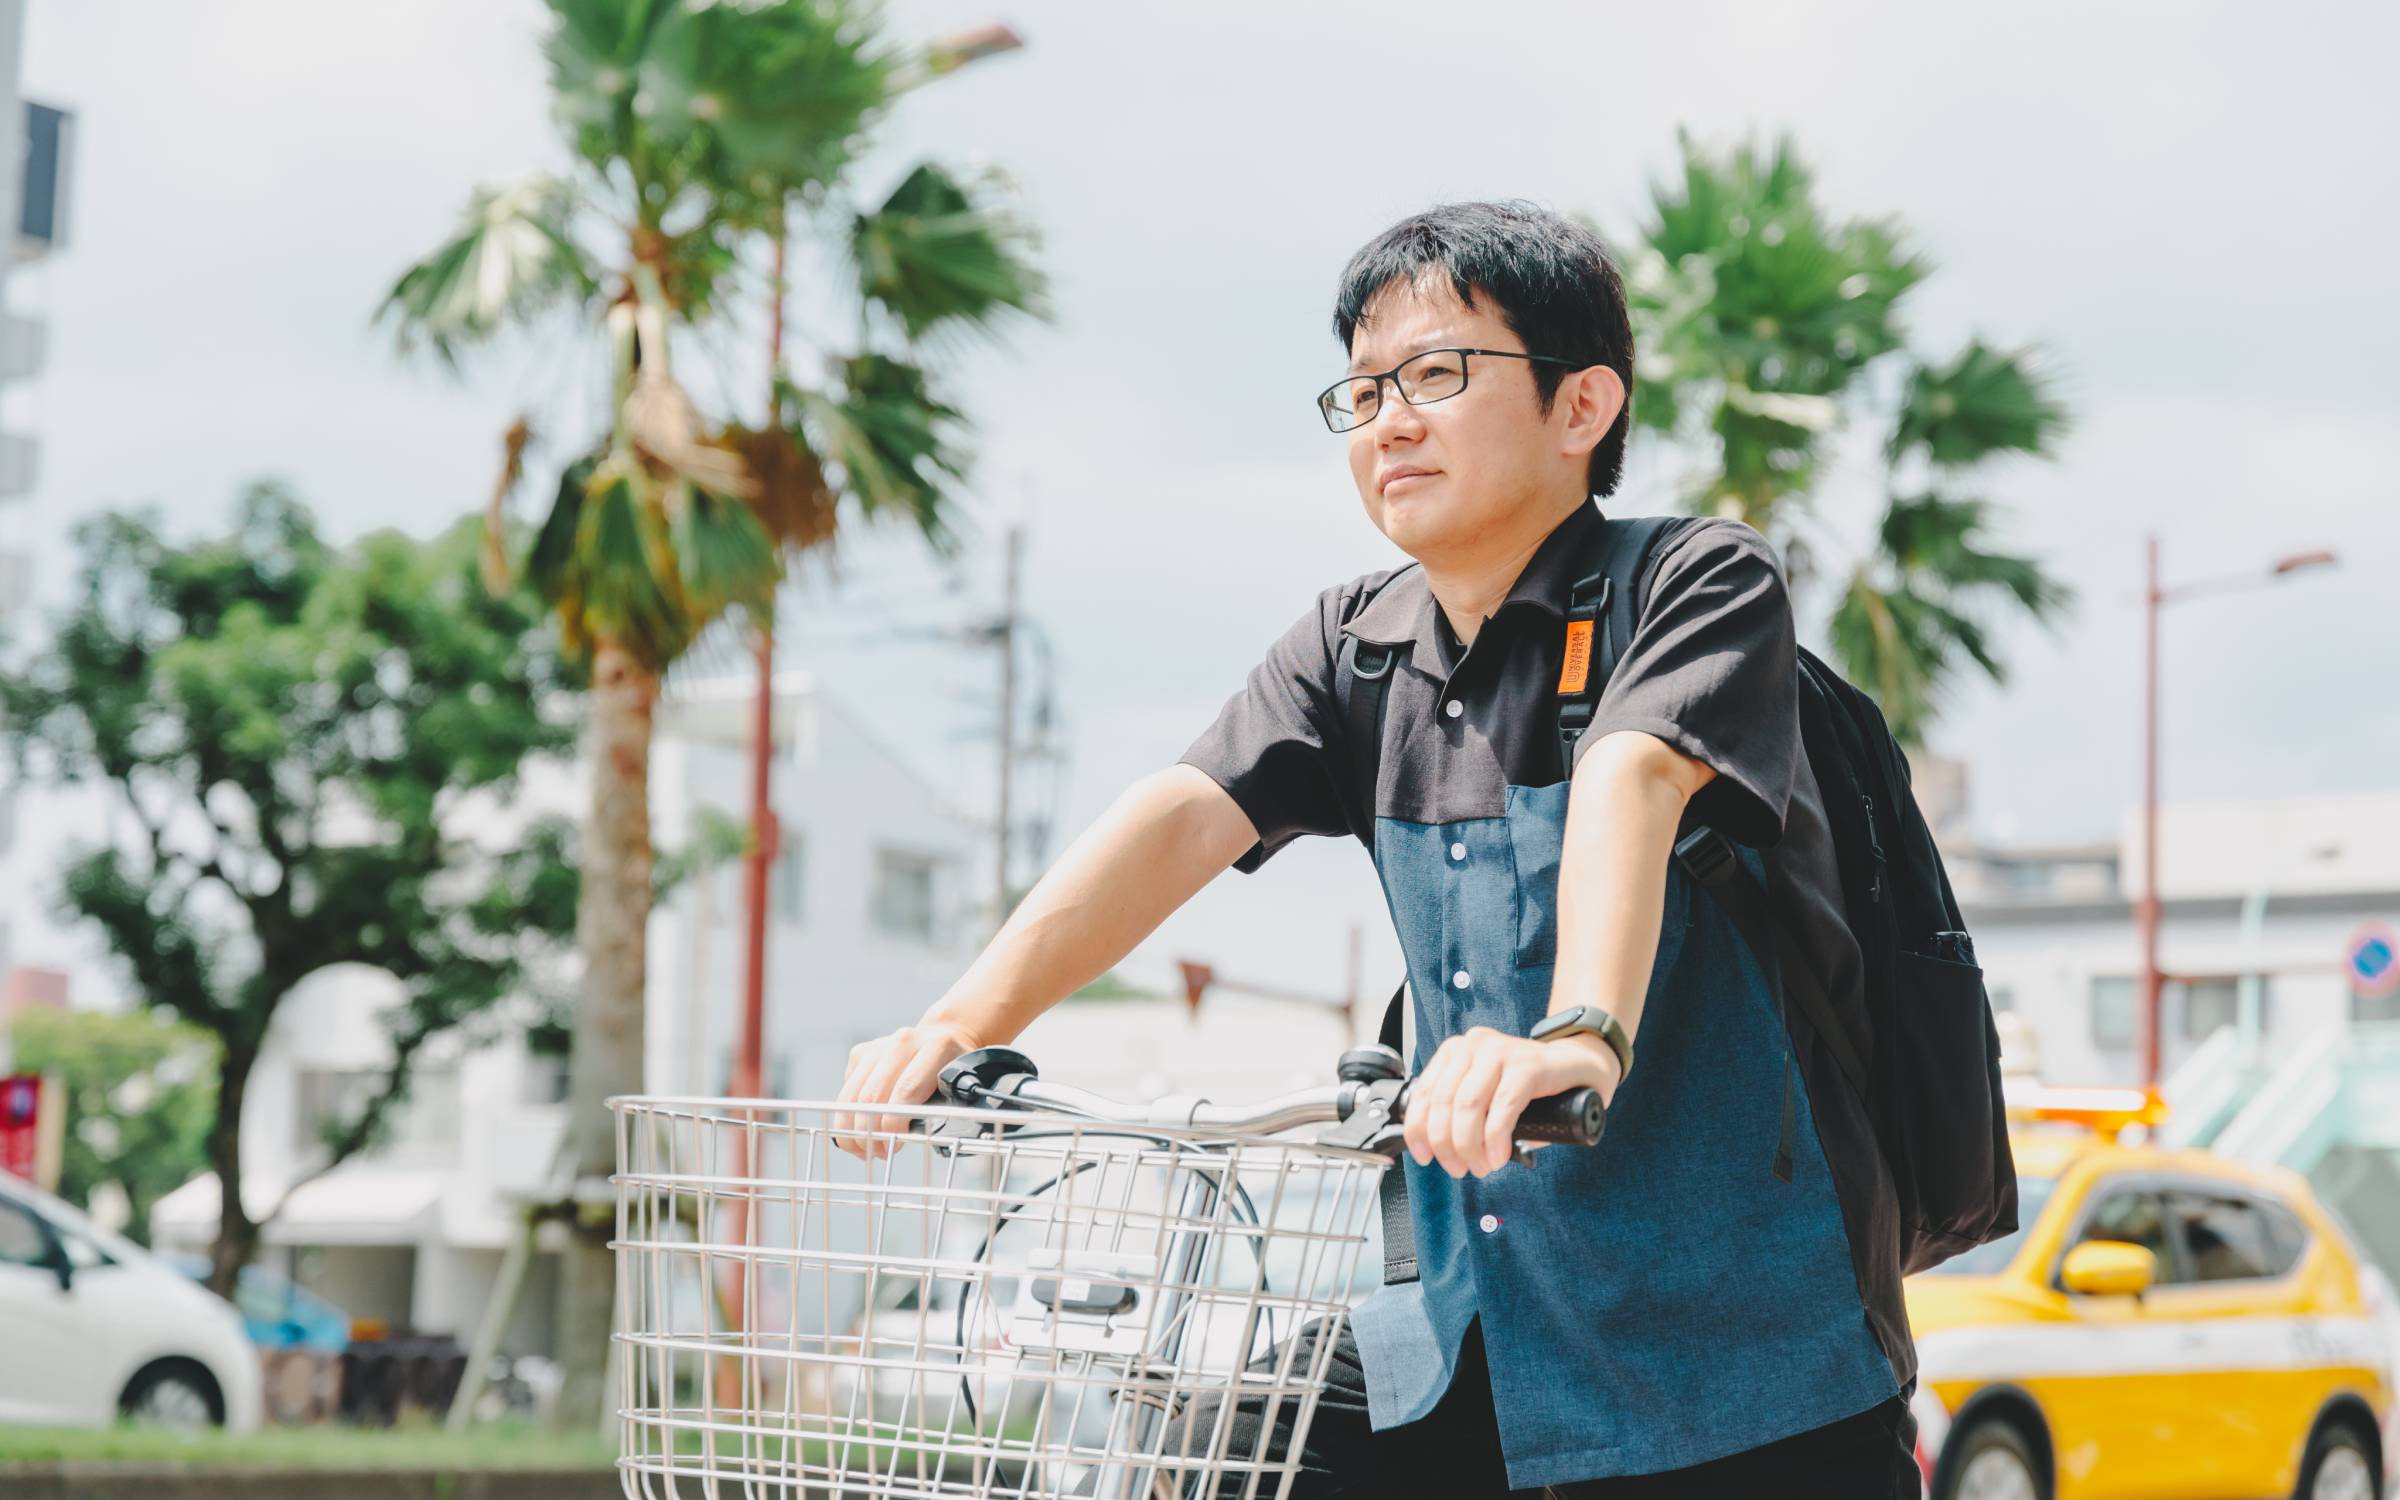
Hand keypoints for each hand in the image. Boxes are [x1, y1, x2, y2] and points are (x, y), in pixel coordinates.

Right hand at [829, 1019, 983, 1161]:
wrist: (942, 1036)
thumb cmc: (954, 1070)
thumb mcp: (964, 1088)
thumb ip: (949, 1110)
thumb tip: (924, 1137)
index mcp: (936, 1047)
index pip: (906, 1089)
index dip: (895, 1123)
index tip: (896, 1145)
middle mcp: (904, 1041)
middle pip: (873, 1095)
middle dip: (871, 1132)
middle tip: (879, 1152)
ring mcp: (879, 1045)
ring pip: (852, 1095)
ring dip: (852, 1130)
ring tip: (866, 1148)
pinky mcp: (861, 1053)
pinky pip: (847, 1092)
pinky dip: (848, 1117)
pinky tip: (862, 1130)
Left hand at [1402, 1028, 1622, 1178]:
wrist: (1578, 1067)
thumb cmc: (1530, 1087)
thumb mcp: (1486, 1097)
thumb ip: (1462, 1113)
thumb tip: (1440, 1148)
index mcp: (1455, 1052)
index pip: (1423, 1092)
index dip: (1418, 1129)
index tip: (1423, 1156)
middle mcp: (1473, 1046)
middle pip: (1444, 1102)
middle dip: (1446, 1145)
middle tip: (1459, 1168)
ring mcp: (1501, 1051)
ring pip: (1468, 1105)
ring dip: (1469, 1146)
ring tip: (1480, 1166)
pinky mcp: (1528, 1065)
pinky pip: (1502, 1108)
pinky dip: (1496, 1139)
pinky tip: (1498, 1156)